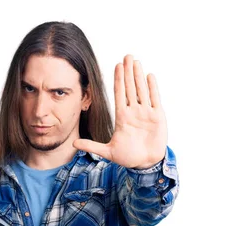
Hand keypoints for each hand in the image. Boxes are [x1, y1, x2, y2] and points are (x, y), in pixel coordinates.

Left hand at [74, 54, 166, 168]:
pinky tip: (149, 76)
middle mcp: (134, 111)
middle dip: (128, 72)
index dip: (118, 80)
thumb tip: (73, 144)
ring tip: (136, 61)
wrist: (146, 164)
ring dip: (139, 75)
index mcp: (122, 117)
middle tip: (127, 56)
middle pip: (130, 87)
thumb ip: (92, 146)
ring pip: (142, 90)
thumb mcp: (108, 152)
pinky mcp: (157, 117)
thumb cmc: (128, 157)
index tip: (117, 66)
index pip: (119, 94)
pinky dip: (152, 88)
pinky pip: (154, 99)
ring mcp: (146, 113)